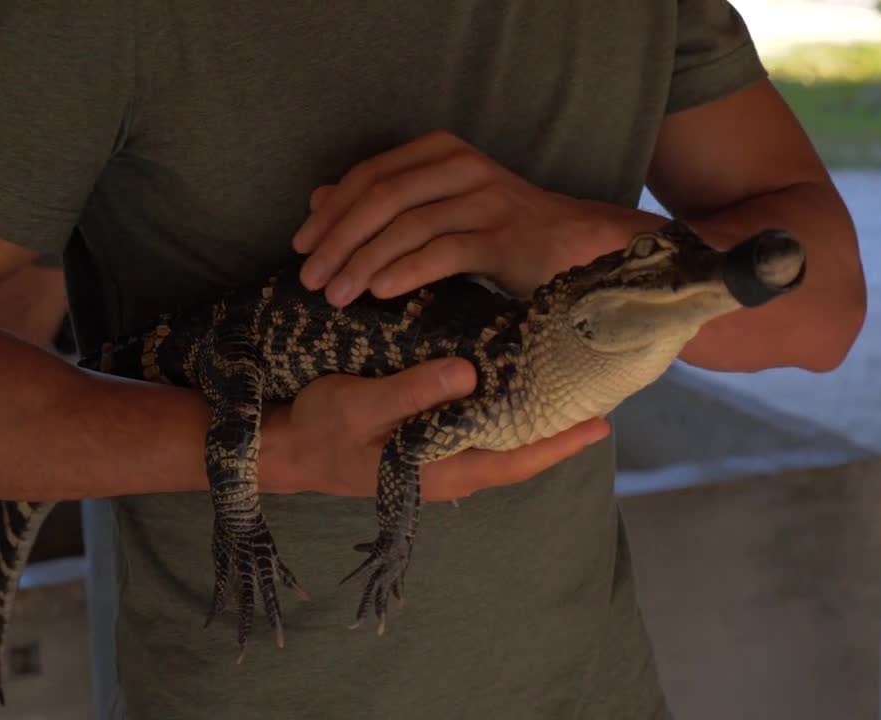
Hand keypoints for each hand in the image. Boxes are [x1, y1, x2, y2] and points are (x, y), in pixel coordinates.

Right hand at [259, 357, 610, 501]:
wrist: (279, 446)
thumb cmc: (316, 430)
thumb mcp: (357, 407)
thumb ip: (411, 392)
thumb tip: (468, 373)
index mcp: (439, 469)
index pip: (514, 460)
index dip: (558, 443)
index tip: (601, 423)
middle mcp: (448, 467)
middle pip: (518, 450)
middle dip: (557, 427)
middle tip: (598, 394)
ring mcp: (438, 454)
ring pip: (501, 438)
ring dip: (534, 417)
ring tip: (570, 385)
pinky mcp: (426, 437)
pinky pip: (478, 425)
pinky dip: (503, 407)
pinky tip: (516, 381)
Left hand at [290, 130, 644, 305]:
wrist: (578, 247)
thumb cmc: (501, 231)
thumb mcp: (439, 206)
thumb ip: (386, 200)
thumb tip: (318, 198)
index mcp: (442, 151)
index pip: (369, 174)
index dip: (330, 212)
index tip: (300, 246)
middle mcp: (463, 166)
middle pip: (382, 197)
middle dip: (338, 240)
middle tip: (309, 278)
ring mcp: (486, 199)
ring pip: (407, 226)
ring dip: (363, 263)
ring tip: (336, 296)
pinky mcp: (505, 238)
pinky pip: (443, 252)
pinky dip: (405, 272)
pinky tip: (378, 293)